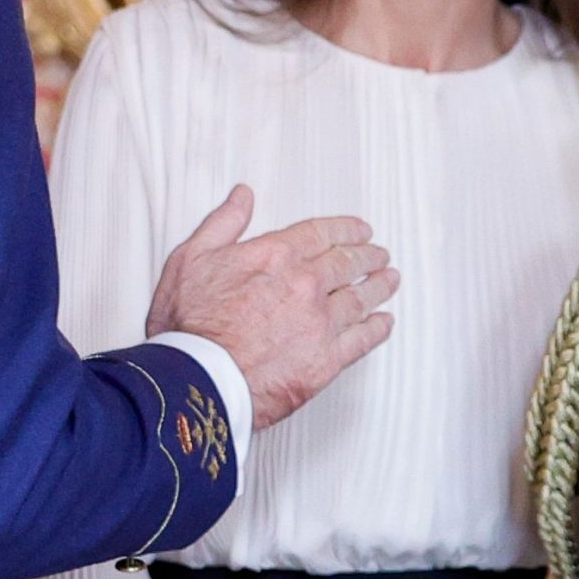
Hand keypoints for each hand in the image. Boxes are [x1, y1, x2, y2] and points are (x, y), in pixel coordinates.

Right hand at [145, 185, 396, 429]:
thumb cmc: (189, 326)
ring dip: (379, 286)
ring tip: (389, 280)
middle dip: (367, 256)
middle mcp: (304, 286)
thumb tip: (242, 197)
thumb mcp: (191, 258)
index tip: (360, 230)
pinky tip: (383, 323)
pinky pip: (362, 341)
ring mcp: (319, 324)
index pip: (322, 233)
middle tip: (379, 254)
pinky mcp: (326, 362)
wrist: (198, 382)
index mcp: (276, 256)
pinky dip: (377, 329)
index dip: (345, 229)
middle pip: (347, 264)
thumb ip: (222, 223)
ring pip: (360, 299)